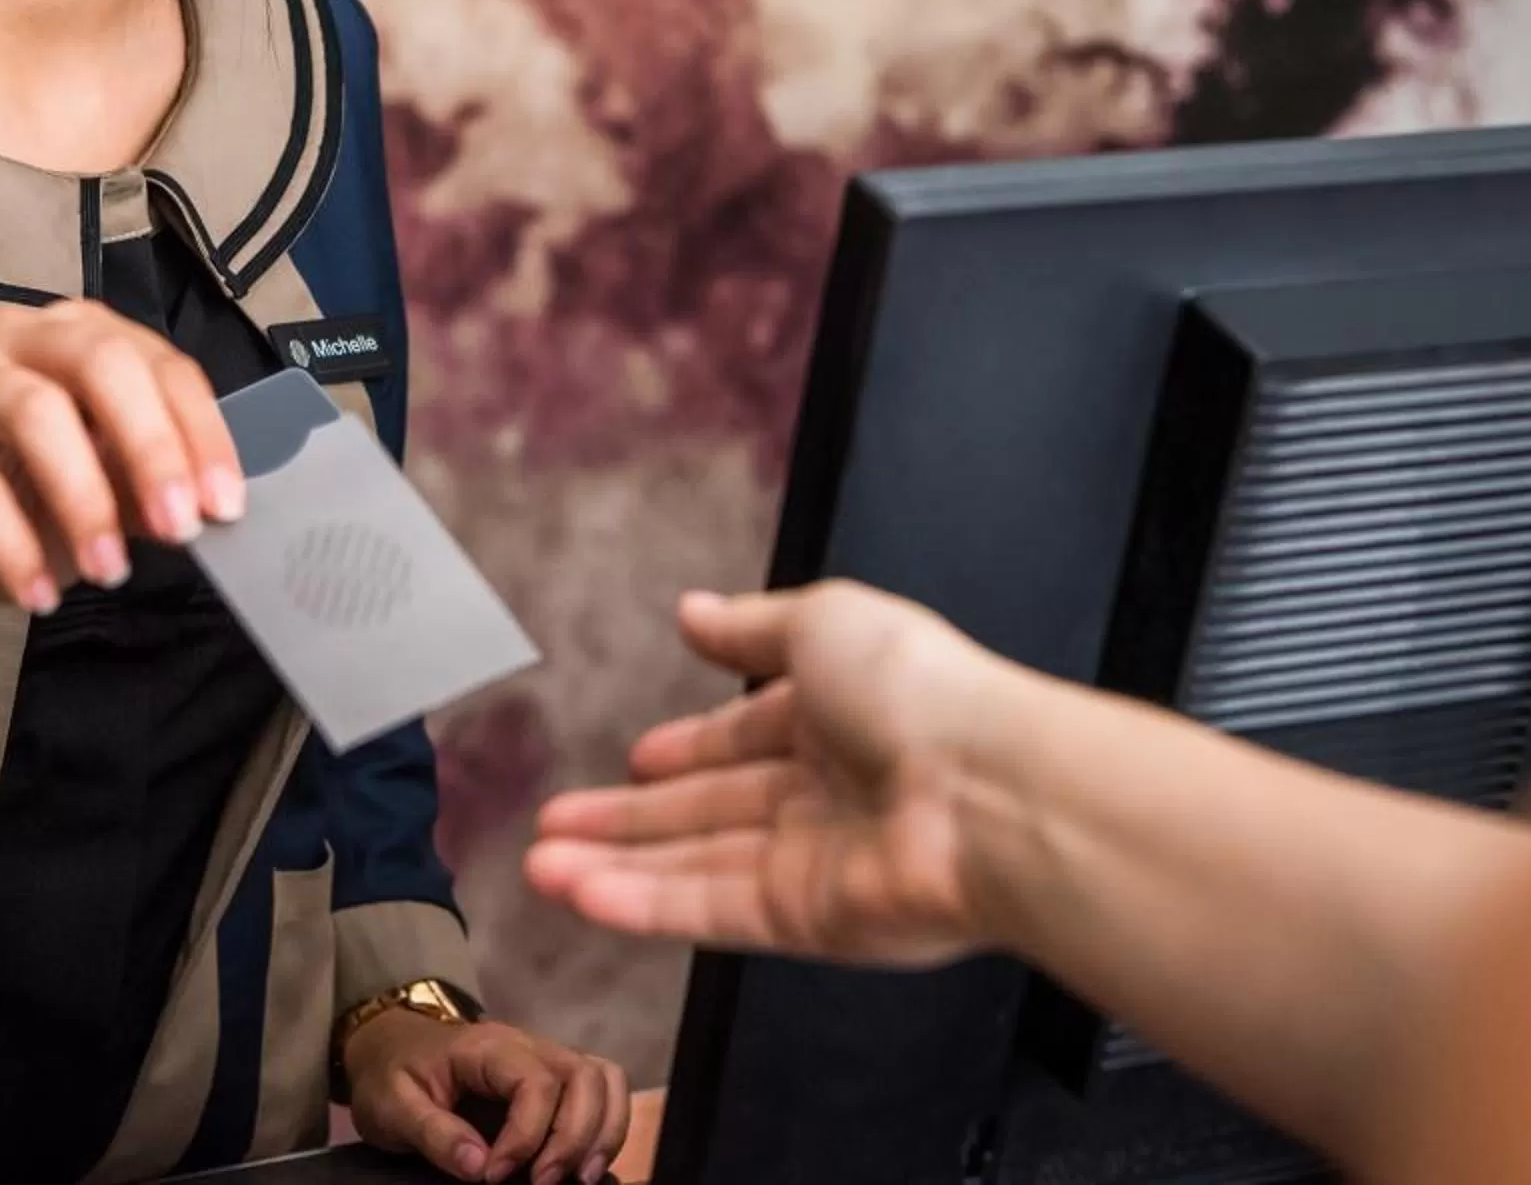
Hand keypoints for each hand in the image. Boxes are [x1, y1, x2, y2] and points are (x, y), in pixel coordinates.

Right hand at [0, 297, 245, 618]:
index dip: (199, 431)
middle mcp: (17, 338)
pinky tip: (37, 595)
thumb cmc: (21, 502)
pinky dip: (13, 545)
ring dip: (84, 498)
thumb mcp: (104, 493)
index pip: (158, 363)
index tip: (224, 504)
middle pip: (98, 361)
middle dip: (151, 446)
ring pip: (33, 410)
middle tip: (180, 527)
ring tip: (109, 569)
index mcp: (81, 336)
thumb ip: (150, 487)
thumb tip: (210, 505)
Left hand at [342, 1012, 630, 1184]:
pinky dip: (606, 1125)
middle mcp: (529, 1045)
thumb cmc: (391, 1075)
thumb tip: (478, 1167)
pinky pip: (601, 1091)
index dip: (525, 1136)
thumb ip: (434, 1134)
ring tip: (582, 1178)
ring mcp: (546, 1059)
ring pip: (604, 1080)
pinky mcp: (554, 1080)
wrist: (390, 1049)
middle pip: (584, 1077)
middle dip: (574, 1137)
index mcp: (488, 1047)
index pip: (535, 1083)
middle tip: (545, 1184)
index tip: (493, 1177)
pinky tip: (586, 1165)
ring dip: (603, 1131)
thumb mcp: (392, 1107)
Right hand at [526, 581, 1017, 966]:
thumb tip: (693, 611)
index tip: (634, 757)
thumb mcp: (823, 620)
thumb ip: (749, 627)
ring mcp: (812, 861)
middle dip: (627, 819)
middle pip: (705, 810)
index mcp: (836, 715)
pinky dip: (643, 905)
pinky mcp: (804, 919)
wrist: (990, 791)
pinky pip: (709, 912)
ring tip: (540, 866)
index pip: (742, 738)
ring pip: (694, 868)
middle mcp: (823, 791)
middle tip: (556, 825)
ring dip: (615, 867)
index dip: (686, 748)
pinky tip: (583, 896)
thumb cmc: (923, 692)